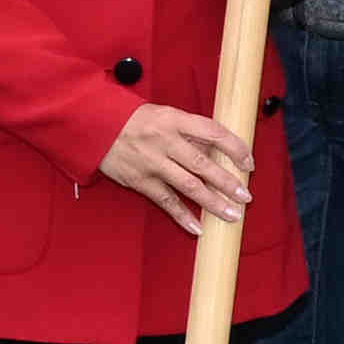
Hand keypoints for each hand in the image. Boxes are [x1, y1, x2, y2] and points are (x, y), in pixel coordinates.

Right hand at [99, 104, 253, 233]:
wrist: (95, 126)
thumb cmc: (134, 120)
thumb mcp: (164, 115)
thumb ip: (189, 133)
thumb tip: (218, 153)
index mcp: (175, 120)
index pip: (214, 133)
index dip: (235, 148)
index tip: (249, 162)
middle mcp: (165, 141)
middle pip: (203, 164)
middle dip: (228, 182)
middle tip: (246, 196)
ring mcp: (152, 163)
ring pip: (188, 186)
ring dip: (212, 202)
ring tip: (232, 215)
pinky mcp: (140, 181)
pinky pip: (165, 201)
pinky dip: (182, 216)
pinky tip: (198, 228)